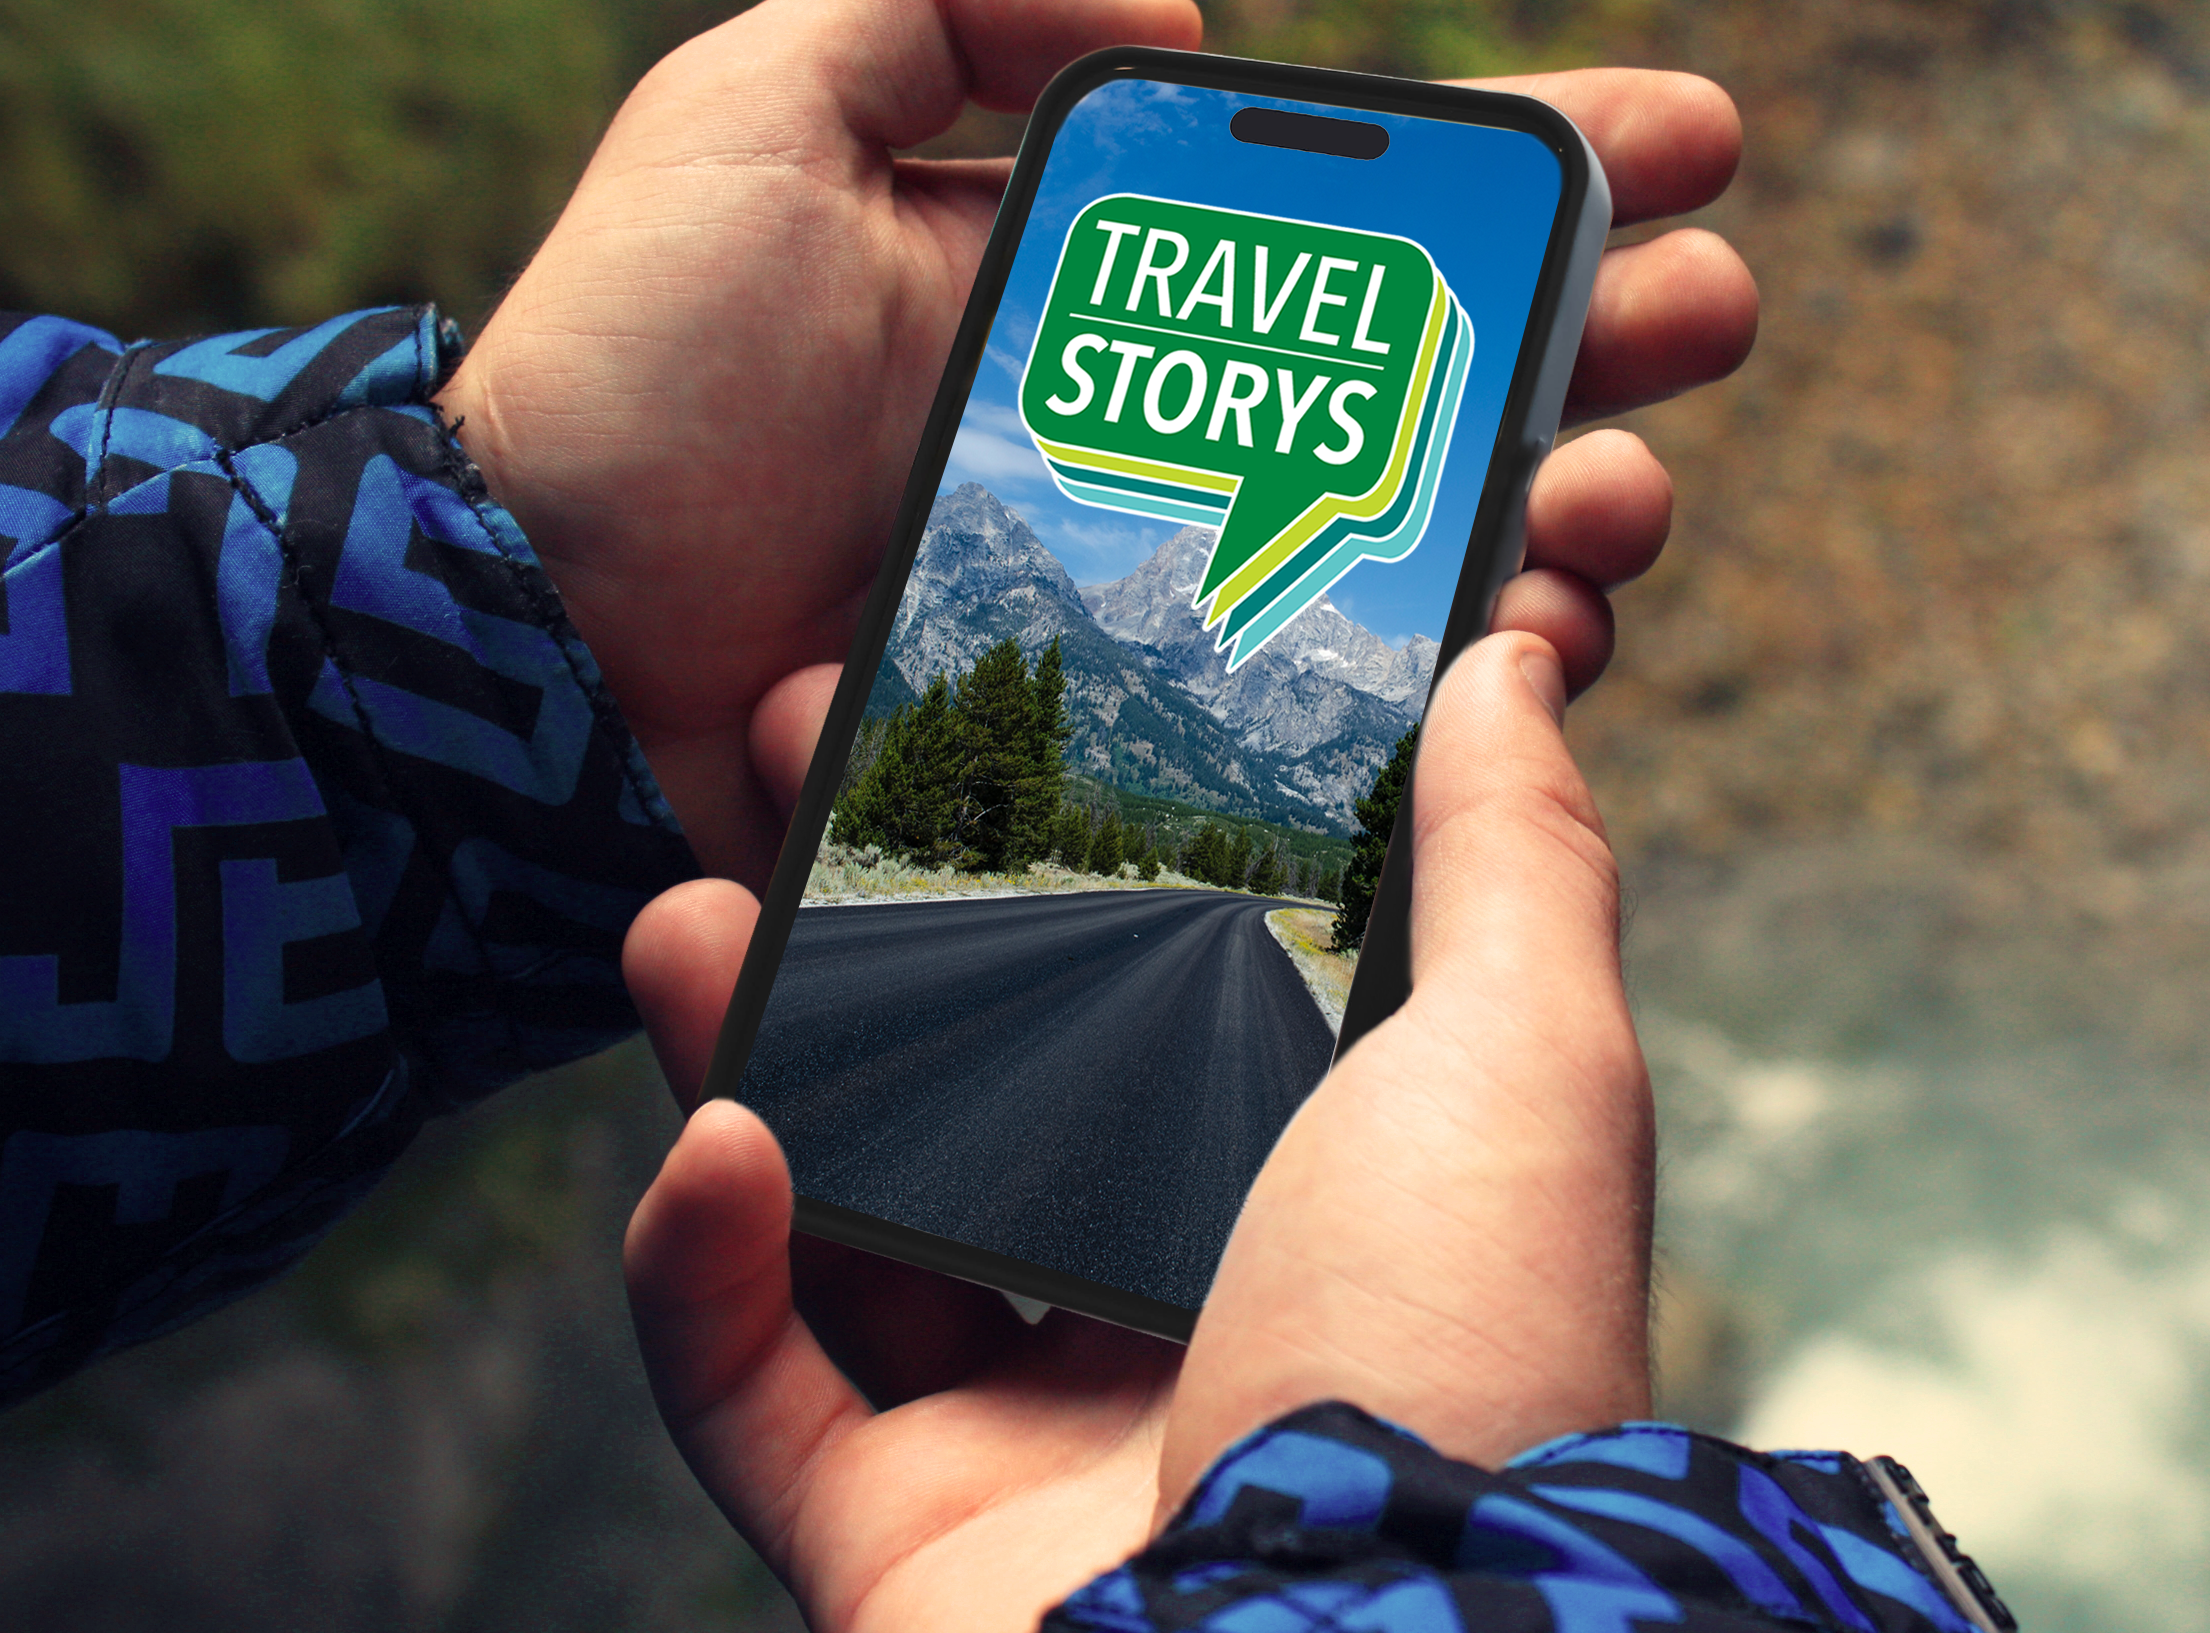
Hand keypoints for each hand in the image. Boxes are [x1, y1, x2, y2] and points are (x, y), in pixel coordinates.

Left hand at [432, 0, 1751, 882]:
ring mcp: (1162, 613)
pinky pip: (1347, 728)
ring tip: (1616, 489)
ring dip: (1570, 517)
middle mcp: (1167, 450)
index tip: (1684, 138)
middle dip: (1609, 345)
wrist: (524, 650)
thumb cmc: (628, 376)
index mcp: (1109, 294)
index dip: (1535, 180)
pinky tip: (1525, 647)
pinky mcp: (1140, 757)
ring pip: (1435, 568)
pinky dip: (1464, 691)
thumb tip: (1181, 13)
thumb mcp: (755, 109)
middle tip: (1709, 313)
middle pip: (1445, 395)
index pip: (1365, 233)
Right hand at [622, 630, 1647, 1632]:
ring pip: (838, 1224)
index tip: (1000, 696)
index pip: (1176, 987)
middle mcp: (1180, 1317)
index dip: (1081, 842)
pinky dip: (702, 1276)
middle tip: (797, 775)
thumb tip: (1509, 664)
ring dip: (746, 1060)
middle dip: (873, 928)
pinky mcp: (895, 1550)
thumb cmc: (1471, 1362)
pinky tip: (713, 1148)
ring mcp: (1029, 1443)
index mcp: (1328, 1200)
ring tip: (683, 911)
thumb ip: (1510, 858)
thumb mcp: (1526, 1062)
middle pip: (982, 1088)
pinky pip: (752, 1399)